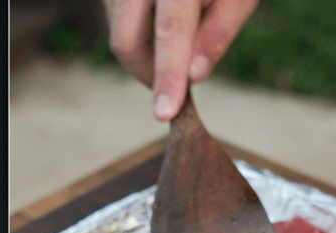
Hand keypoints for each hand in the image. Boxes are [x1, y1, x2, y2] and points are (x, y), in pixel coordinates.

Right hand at [107, 0, 258, 120]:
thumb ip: (220, 30)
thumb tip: (194, 75)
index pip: (170, 30)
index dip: (168, 75)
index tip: (166, 113)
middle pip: (126, 39)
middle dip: (146, 73)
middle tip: (172, 90)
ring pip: (117, 30)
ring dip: (144, 52)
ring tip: (176, 41)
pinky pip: (115, 17)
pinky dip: (138, 32)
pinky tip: (160, 24)